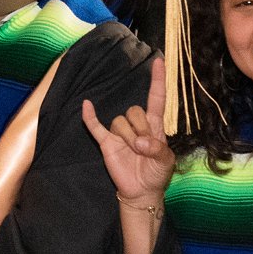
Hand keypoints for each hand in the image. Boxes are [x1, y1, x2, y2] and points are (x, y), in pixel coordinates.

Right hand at [83, 58, 174, 205]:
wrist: (141, 192)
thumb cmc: (156, 174)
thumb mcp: (166, 161)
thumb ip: (157, 149)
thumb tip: (140, 142)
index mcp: (154, 125)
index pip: (156, 97)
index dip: (158, 80)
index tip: (158, 61)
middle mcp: (136, 125)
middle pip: (135, 110)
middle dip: (141, 128)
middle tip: (145, 148)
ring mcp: (120, 133)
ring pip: (120, 121)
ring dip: (128, 136)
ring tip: (134, 152)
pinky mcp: (107, 143)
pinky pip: (96, 126)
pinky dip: (90, 116)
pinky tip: (86, 105)